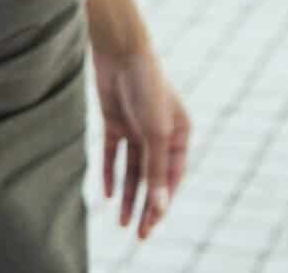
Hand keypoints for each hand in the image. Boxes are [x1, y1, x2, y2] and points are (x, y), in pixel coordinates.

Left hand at [93, 41, 190, 240]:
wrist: (120, 52)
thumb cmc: (147, 87)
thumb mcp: (154, 131)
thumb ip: (155, 169)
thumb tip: (159, 205)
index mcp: (179, 135)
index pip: (172, 177)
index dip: (163, 202)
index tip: (153, 224)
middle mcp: (159, 134)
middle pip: (152, 178)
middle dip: (146, 206)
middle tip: (139, 235)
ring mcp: (136, 129)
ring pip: (132, 171)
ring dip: (128, 196)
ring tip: (121, 223)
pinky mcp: (115, 123)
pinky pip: (113, 155)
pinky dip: (110, 174)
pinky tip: (108, 195)